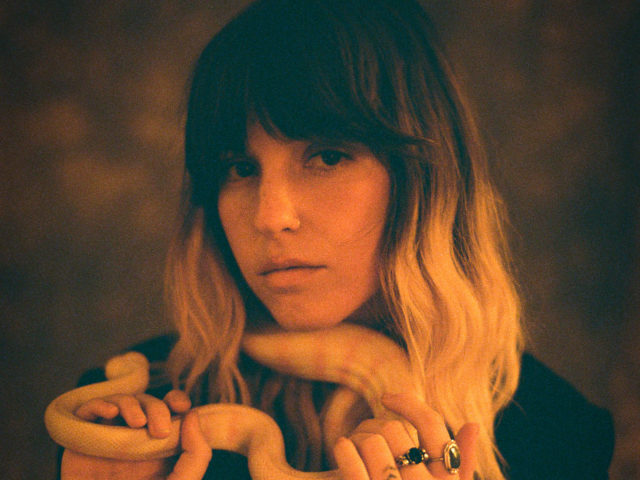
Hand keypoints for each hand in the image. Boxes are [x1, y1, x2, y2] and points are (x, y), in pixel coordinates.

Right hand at [60, 390, 211, 479]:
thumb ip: (196, 454)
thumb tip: (192, 414)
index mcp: (158, 447)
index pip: (169, 409)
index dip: (175, 399)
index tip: (179, 406)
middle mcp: (134, 439)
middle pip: (147, 403)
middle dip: (157, 408)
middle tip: (159, 431)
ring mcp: (108, 439)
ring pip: (121, 402)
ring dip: (132, 404)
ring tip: (137, 422)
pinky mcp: (81, 442)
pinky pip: (88, 411)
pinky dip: (99, 404)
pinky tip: (110, 413)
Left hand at [333, 393, 477, 479]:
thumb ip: (461, 464)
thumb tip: (473, 425)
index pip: (431, 424)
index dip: (408, 403)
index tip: (387, 397)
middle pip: (397, 431)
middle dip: (378, 426)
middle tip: (366, 433)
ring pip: (374, 443)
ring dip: (360, 439)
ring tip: (354, 445)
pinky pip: (354, 468)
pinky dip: (345, 450)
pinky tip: (342, 446)